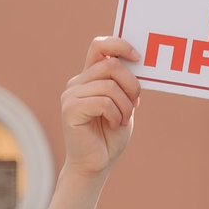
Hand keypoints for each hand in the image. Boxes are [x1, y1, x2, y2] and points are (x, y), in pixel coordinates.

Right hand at [59, 35, 139, 176]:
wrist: (96, 163)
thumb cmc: (111, 134)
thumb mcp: (125, 104)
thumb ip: (126, 84)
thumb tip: (138, 61)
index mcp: (90, 77)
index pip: (99, 45)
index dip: (120, 45)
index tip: (138, 57)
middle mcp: (78, 82)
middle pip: (112, 65)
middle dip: (132, 85)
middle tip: (134, 104)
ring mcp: (71, 94)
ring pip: (110, 85)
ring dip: (125, 106)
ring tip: (120, 119)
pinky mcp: (70, 109)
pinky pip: (103, 102)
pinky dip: (116, 115)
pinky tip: (113, 125)